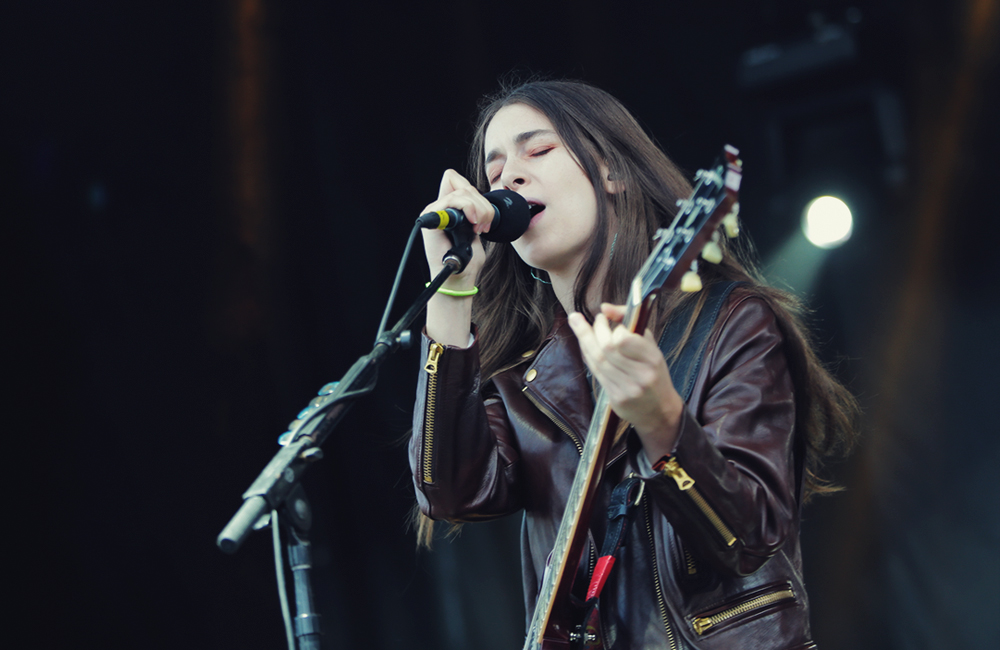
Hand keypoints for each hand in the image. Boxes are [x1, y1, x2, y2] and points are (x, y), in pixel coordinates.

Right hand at [420, 169, 495, 288]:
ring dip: (479, 210)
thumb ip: (473, 212)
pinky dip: (469, 209)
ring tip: (479, 228)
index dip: (475, 193)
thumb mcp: (475, 230)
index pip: (455, 178)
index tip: (484, 217)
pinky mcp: (431, 217)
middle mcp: (440, 207)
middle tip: (484, 225)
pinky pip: (453, 199)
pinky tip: (473, 226)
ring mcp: (434, 211)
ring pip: (462, 191)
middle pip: (464, 184)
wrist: (458, 277)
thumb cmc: (467, 259)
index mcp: (449, 208)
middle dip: (483, 204)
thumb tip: (476, 197)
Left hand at [567, 303, 683, 459]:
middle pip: (606, 348)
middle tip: (591, 320)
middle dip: (592, 330)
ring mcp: (628, 389)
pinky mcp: (616, 400)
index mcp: (653, 359)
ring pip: (597, 361)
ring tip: (578, 324)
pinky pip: (596, 373)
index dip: (611, 327)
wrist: (660, 410)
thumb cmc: (654, 371)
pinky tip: (586, 346)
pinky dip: (588, 356)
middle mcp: (641, 375)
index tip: (605, 318)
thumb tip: (604, 307)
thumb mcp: (650, 344)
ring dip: (584, 340)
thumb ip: (629, 321)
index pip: (623, 339)